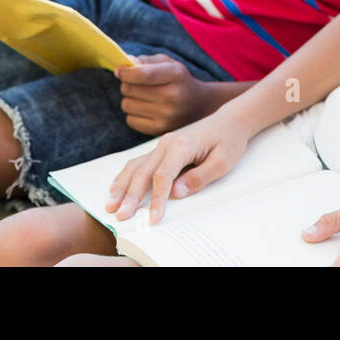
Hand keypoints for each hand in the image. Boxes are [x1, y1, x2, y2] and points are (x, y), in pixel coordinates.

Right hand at [105, 112, 253, 223]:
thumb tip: (176, 193)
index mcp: (181, 146)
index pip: (163, 176)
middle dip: (130, 196)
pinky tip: (116, 187)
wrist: (229, 121)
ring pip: (136, 166)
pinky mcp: (161, 148)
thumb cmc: (228, 141)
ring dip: (122, 186)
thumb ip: (199, 178)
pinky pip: (139, 162)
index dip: (156, 200)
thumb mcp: (223, 162)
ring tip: (110, 205)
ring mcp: (162, 145)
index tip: (153, 219)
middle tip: (120, 216)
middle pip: (143, 172)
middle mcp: (166, 143)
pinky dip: (125, 176)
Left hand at [116, 55, 218, 135]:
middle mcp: (173, 96)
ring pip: (126, 105)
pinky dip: (133, 114)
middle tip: (134, 83)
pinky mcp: (160, 130)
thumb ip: (146, 61)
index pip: (142, 74)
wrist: (200, 105)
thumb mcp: (168, 64)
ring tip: (141, 97)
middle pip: (130, 89)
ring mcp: (167, 115)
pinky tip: (145, 109)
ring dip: (129, 99)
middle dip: (126, 84)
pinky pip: (130, 120)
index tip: (119, 71)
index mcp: (175, 75)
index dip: (125, 72)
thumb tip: (123, 66)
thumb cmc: (178, 80)